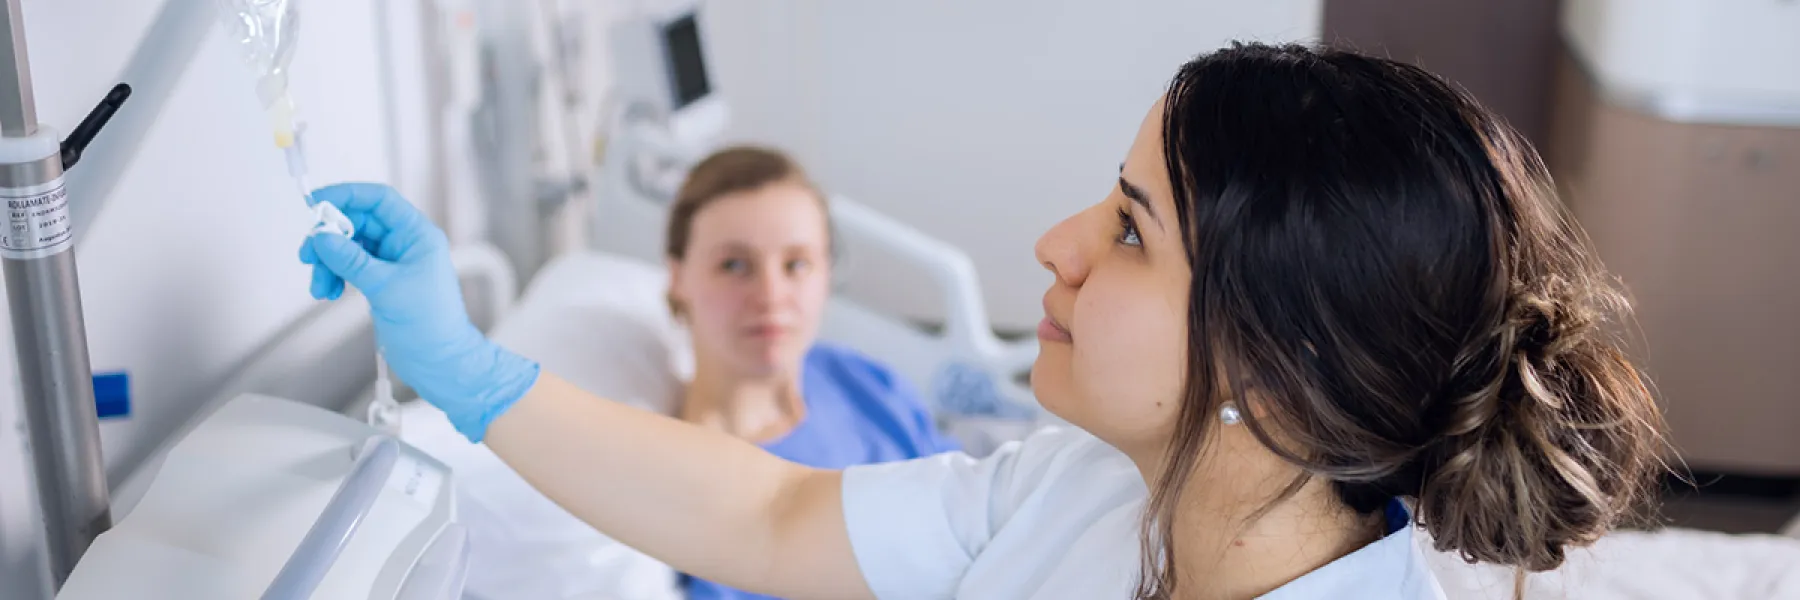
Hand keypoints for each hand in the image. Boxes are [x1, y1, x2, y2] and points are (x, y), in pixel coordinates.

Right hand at [298, 183, 537, 441]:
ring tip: (320, 286)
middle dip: (329, 237)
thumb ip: (352, 261)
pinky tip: (327, 292)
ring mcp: (392, 263)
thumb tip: (323, 237)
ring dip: (328, 262)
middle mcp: (405, 244)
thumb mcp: (387, 288)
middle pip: (357, 222)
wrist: (440, 362)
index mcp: (417, 235)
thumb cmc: (431, 326)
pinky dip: (334, 275)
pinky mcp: (381, 281)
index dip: (347, 196)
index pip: (379, 200)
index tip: (316, 204)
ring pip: (349, 246)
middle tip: (309, 255)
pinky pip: (350, 266)